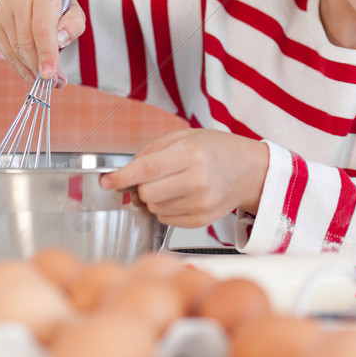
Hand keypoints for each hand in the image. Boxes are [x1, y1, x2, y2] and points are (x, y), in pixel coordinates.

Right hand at [0, 0, 85, 85]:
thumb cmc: (57, 4)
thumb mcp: (73, 9)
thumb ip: (73, 24)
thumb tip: (61, 41)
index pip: (42, 26)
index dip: (46, 52)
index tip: (50, 75)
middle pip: (27, 41)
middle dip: (40, 66)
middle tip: (55, 83)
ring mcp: (2, 10)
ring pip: (15, 49)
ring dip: (31, 71)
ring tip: (49, 82)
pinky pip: (7, 52)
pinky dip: (20, 68)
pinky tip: (32, 76)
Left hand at [99, 128, 268, 228]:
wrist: (250, 170)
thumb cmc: (217, 149)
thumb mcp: (186, 136)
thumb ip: (152, 150)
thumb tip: (126, 171)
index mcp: (191, 154)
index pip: (145, 169)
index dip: (120, 177)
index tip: (106, 181)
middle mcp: (197, 180)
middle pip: (146, 193)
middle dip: (141, 187)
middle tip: (151, 178)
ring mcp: (201, 203)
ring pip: (155, 208)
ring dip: (154, 198)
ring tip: (171, 185)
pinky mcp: (202, 220)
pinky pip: (167, 219)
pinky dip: (166, 208)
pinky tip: (181, 196)